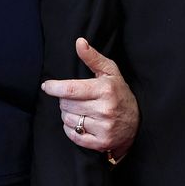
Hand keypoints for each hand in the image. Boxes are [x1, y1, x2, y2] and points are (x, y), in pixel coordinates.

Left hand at [41, 38, 139, 159]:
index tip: (46, 86)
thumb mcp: (110, 72)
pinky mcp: (101, 143)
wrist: (137, 123)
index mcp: (105, 89)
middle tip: (73, 98)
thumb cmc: (119, 93)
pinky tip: (80, 123)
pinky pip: (73, 135)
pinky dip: (71, 129)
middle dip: (64, 100)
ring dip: (68, 114)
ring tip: (79, 110)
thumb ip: (93, 57)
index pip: (71, 89)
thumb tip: (79, 42)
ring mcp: (103, 128)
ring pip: (68, 120)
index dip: (54, 87)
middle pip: (66, 105)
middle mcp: (105, 109)